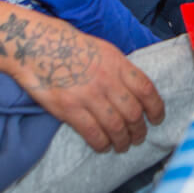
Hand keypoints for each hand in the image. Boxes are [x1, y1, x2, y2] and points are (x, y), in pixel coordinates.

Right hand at [0, 0, 164, 152]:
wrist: (36, 46)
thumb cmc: (69, 46)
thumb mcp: (103, 50)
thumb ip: (120, 69)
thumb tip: (134, 89)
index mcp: (118, 63)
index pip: (147, 90)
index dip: (156, 108)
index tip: (157, 118)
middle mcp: (107, 80)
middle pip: (133, 113)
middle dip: (139, 130)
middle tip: (139, 138)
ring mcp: (89, 95)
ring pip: (116, 127)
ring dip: (123, 141)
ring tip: (123, 146)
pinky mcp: (70, 109)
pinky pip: (93, 133)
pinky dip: (102, 144)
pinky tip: (103, 147)